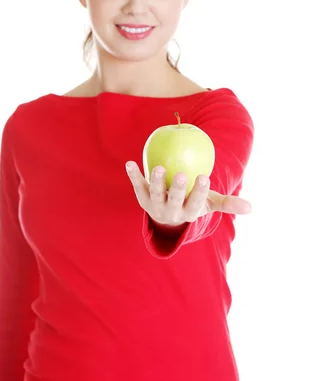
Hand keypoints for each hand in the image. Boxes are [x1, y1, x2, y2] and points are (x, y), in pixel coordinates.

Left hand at [125, 162, 251, 226]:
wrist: (166, 218)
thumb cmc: (192, 203)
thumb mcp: (210, 204)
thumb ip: (228, 204)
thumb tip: (250, 207)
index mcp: (188, 212)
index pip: (196, 203)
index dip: (199, 192)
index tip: (204, 178)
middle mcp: (171, 212)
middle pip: (174, 201)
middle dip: (177, 190)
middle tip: (181, 175)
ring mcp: (154, 205)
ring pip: (154, 194)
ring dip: (155, 182)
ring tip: (158, 168)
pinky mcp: (142, 198)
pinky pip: (137, 185)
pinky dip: (133, 175)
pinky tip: (130, 163)